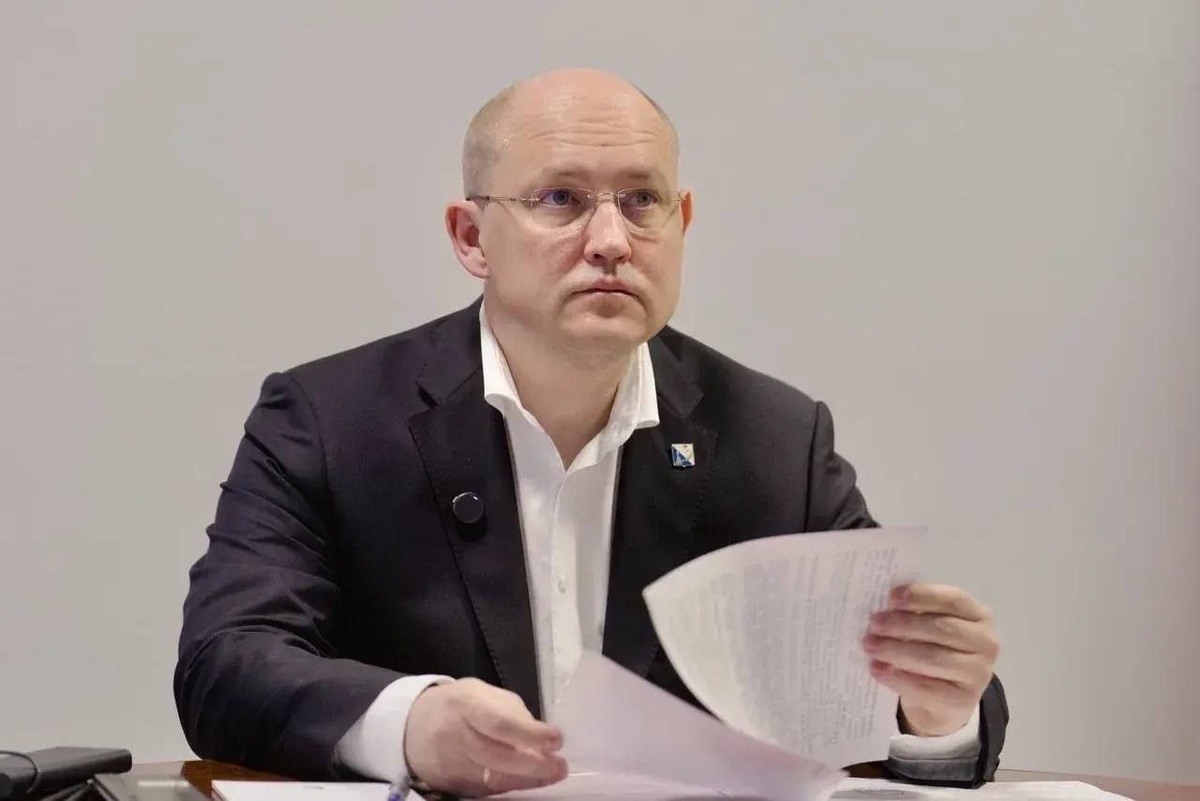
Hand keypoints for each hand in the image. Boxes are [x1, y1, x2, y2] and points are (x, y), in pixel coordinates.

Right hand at [404, 678, 567, 796]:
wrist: (411, 729)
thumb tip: (539, 736)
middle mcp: (456, 736)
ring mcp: (453, 765)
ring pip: (494, 778)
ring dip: (527, 779)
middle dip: (533, 764)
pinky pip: (487, 790)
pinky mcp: (454, 785)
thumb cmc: (457, 705)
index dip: (530, 734)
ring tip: (553, 774)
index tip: (556, 739)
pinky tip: (532, 781)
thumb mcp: (480, 693)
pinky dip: (512, 787)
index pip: (499, 723)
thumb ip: (510, 711)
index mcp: (464, 704)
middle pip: (497, 757)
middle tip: (559, 765)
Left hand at [863, 583, 999, 736]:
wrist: (944, 698)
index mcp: (979, 615)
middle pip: (941, 629)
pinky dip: (897, 677)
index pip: (953, 599)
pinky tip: (877, 669)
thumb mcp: (931, 626)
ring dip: (896, 650)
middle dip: (903, 625)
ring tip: (870, 645)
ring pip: (932, 658)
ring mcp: (978, 674)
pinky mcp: (964, 700)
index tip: (891, 597)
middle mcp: (986, 643)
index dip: (922, 595)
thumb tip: (884, 607)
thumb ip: (915, 612)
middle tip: (873, 624)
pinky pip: (926, 688)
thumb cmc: (934, 648)